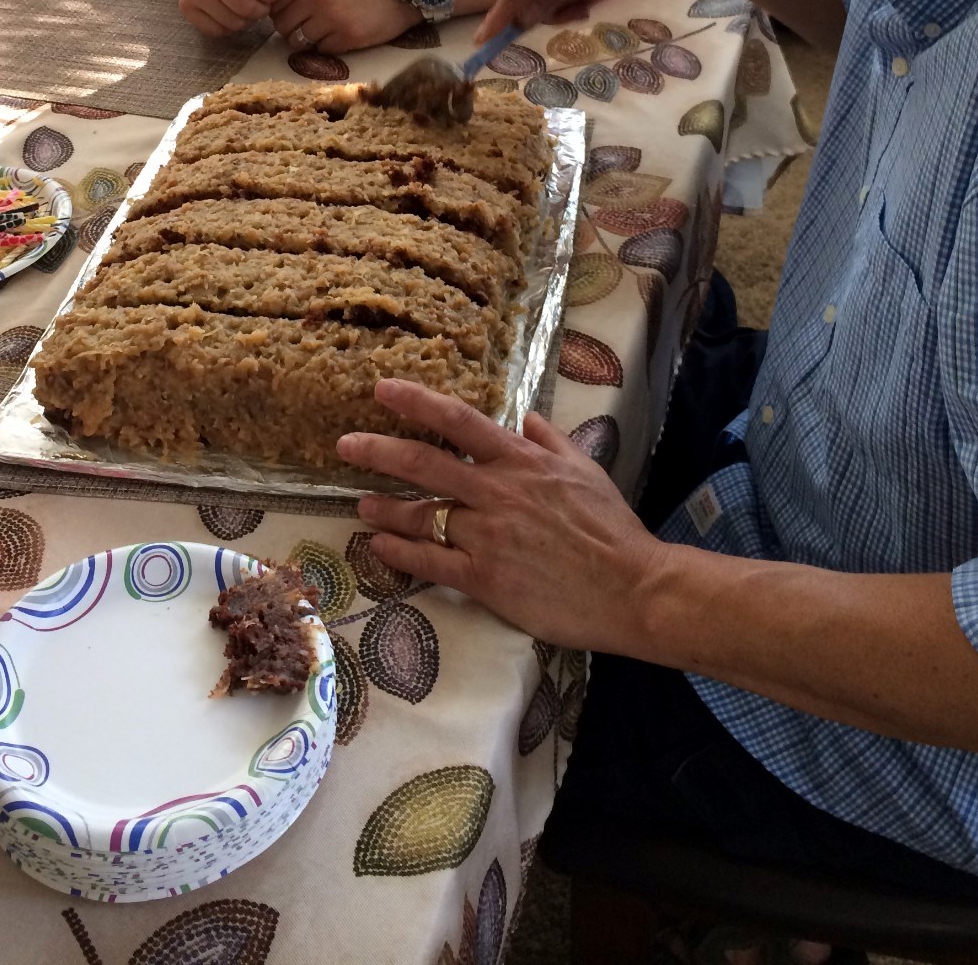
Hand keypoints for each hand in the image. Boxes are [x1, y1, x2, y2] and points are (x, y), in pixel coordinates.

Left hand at [273, 0, 416, 52]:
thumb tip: (281, 10)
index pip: (277, 5)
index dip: (284, 16)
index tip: (295, 20)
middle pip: (283, 26)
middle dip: (292, 32)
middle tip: (308, 32)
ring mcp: (331, 17)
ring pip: (299, 42)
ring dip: (310, 43)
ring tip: (326, 35)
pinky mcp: (347, 36)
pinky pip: (322, 51)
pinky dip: (329, 48)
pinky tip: (343, 37)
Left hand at [338, 379, 662, 651]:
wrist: (631, 588)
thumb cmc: (612, 528)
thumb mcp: (587, 470)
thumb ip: (551, 441)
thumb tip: (526, 418)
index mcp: (521, 461)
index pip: (458, 421)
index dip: (416, 402)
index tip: (383, 389)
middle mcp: (497, 492)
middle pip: (425, 463)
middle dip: (379, 450)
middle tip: (345, 444)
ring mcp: (488, 535)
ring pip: (422, 515)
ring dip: (385, 506)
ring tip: (361, 503)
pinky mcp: (485, 579)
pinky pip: (431, 562)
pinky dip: (399, 552)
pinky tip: (379, 546)